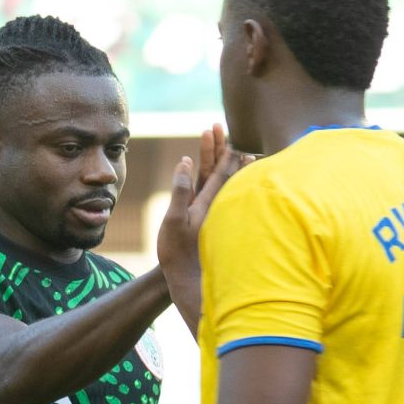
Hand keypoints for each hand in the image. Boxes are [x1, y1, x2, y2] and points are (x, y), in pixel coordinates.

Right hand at [156, 126, 246, 313]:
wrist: (186, 278)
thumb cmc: (178, 251)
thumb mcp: (173, 219)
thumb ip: (180, 190)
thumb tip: (184, 161)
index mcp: (208, 201)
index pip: (218, 168)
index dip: (218, 148)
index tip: (217, 129)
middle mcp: (214, 204)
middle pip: (220, 169)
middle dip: (220, 147)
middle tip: (218, 125)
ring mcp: (212, 211)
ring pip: (220, 180)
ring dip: (222, 160)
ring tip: (230, 143)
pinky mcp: (207, 218)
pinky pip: (218, 192)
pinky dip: (223, 178)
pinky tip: (228, 173)